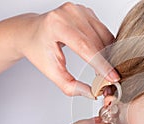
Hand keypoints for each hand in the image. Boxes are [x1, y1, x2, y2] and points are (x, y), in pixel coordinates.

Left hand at [0, 2, 118, 97]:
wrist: (31, 32)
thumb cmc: (38, 48)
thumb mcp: (51, 71)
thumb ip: (71, 86)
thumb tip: (92, 93)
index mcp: (56, 25)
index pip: (85, 47)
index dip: (101, 64)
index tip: (112, 77)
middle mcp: (69, 13)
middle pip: (97, 42)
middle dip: (106, 63)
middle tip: (108, 78)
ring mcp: (80, 10)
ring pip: (105, 37)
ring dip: (107, 55)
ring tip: (102, 67)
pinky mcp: (87, 12)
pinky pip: (104, 31)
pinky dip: (106, 45)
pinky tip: (100, 54)